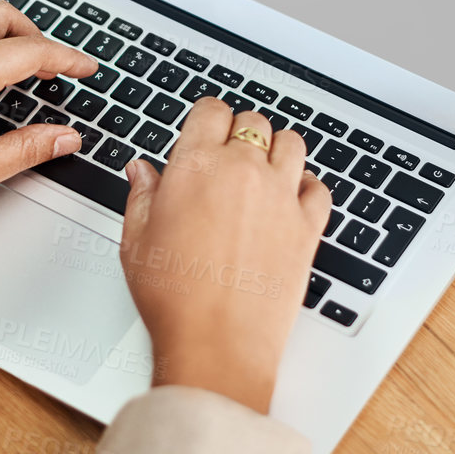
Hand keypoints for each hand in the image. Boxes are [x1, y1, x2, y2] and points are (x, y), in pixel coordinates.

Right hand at [119, 100, 331, 412]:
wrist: (216, 343)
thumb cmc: (174, 297)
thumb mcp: (136, 240)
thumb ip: (142, 195)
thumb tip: (142, 171)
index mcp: (196, 165)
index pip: (211, 110)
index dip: (207, 118)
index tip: (205, 129)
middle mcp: (243, 171)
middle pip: (253, 121)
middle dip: (240, 133)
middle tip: (229, 157)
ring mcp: (280, 196)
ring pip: (291, 143)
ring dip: (277, 149)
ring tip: (264, 169)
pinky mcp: (308, 226)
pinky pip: (319, 188)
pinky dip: (308, 187)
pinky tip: (292, 199)